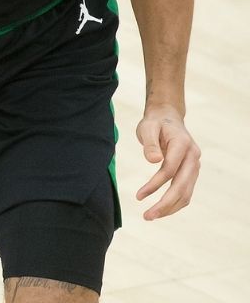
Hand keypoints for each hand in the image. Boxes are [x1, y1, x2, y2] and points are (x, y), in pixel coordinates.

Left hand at [135, 105, 199, 219]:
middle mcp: (193, 157)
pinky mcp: (191, 172)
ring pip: (186, 193)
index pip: (170, 170)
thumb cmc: (155, 122)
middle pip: (182, 186)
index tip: (138, 196)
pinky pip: (186, 191)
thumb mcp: (148, 127)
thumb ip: (150, 143)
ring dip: (170, 207)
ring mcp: (195, 165)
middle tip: (147, 216)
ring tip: (150, 216)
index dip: (155, 185)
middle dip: (165, 204)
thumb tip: (154, 161)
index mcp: (183, 145)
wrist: (168, 117)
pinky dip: (175, 203)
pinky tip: (161, 209)